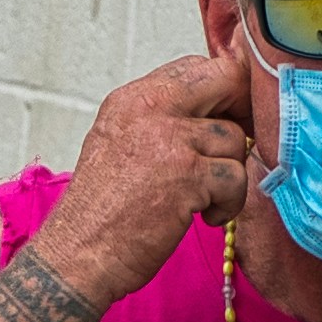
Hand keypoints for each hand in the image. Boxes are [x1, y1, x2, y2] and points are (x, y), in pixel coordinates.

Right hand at [28, 51, 253, 307]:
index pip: (196, 67)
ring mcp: (170, 139)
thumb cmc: (101, 211)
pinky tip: (204, 217)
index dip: (222, 92)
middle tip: (231, 150)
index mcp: (132, 98)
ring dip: (228, 174)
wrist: (78, 254)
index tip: (225, 121)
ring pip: (235, 138)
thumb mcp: (119, 144)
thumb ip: (159, 120)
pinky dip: (228, 204)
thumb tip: (213, 111)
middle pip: (226, 80)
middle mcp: (150, 108)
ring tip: (204, 200)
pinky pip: (236, 177)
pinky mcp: (188, 175)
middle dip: (242, 113)